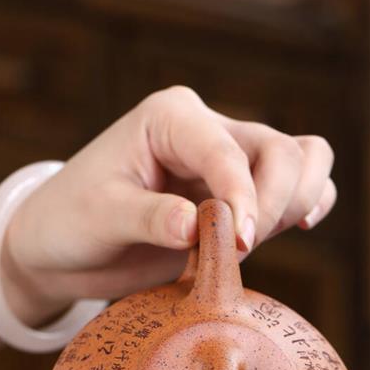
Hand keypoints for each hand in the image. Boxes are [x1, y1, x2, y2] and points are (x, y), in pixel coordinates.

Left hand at [4, 85, 335, 307]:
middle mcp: (208, 130)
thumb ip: (149, 218)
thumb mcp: (99, 218)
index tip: (239, 244)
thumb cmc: (71, 222)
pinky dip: (306, 207)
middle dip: (273, 204)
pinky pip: (299, 188)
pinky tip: (298, 229)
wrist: (62, 248)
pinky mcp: (243, 196)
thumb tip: (197, 227)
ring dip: (295, 204)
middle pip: (282, 150)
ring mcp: (230, 161)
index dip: (243, 197)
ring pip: (303, 161)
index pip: (227, 151)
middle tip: (237, 252)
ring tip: (248, 246)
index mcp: (171, 118)